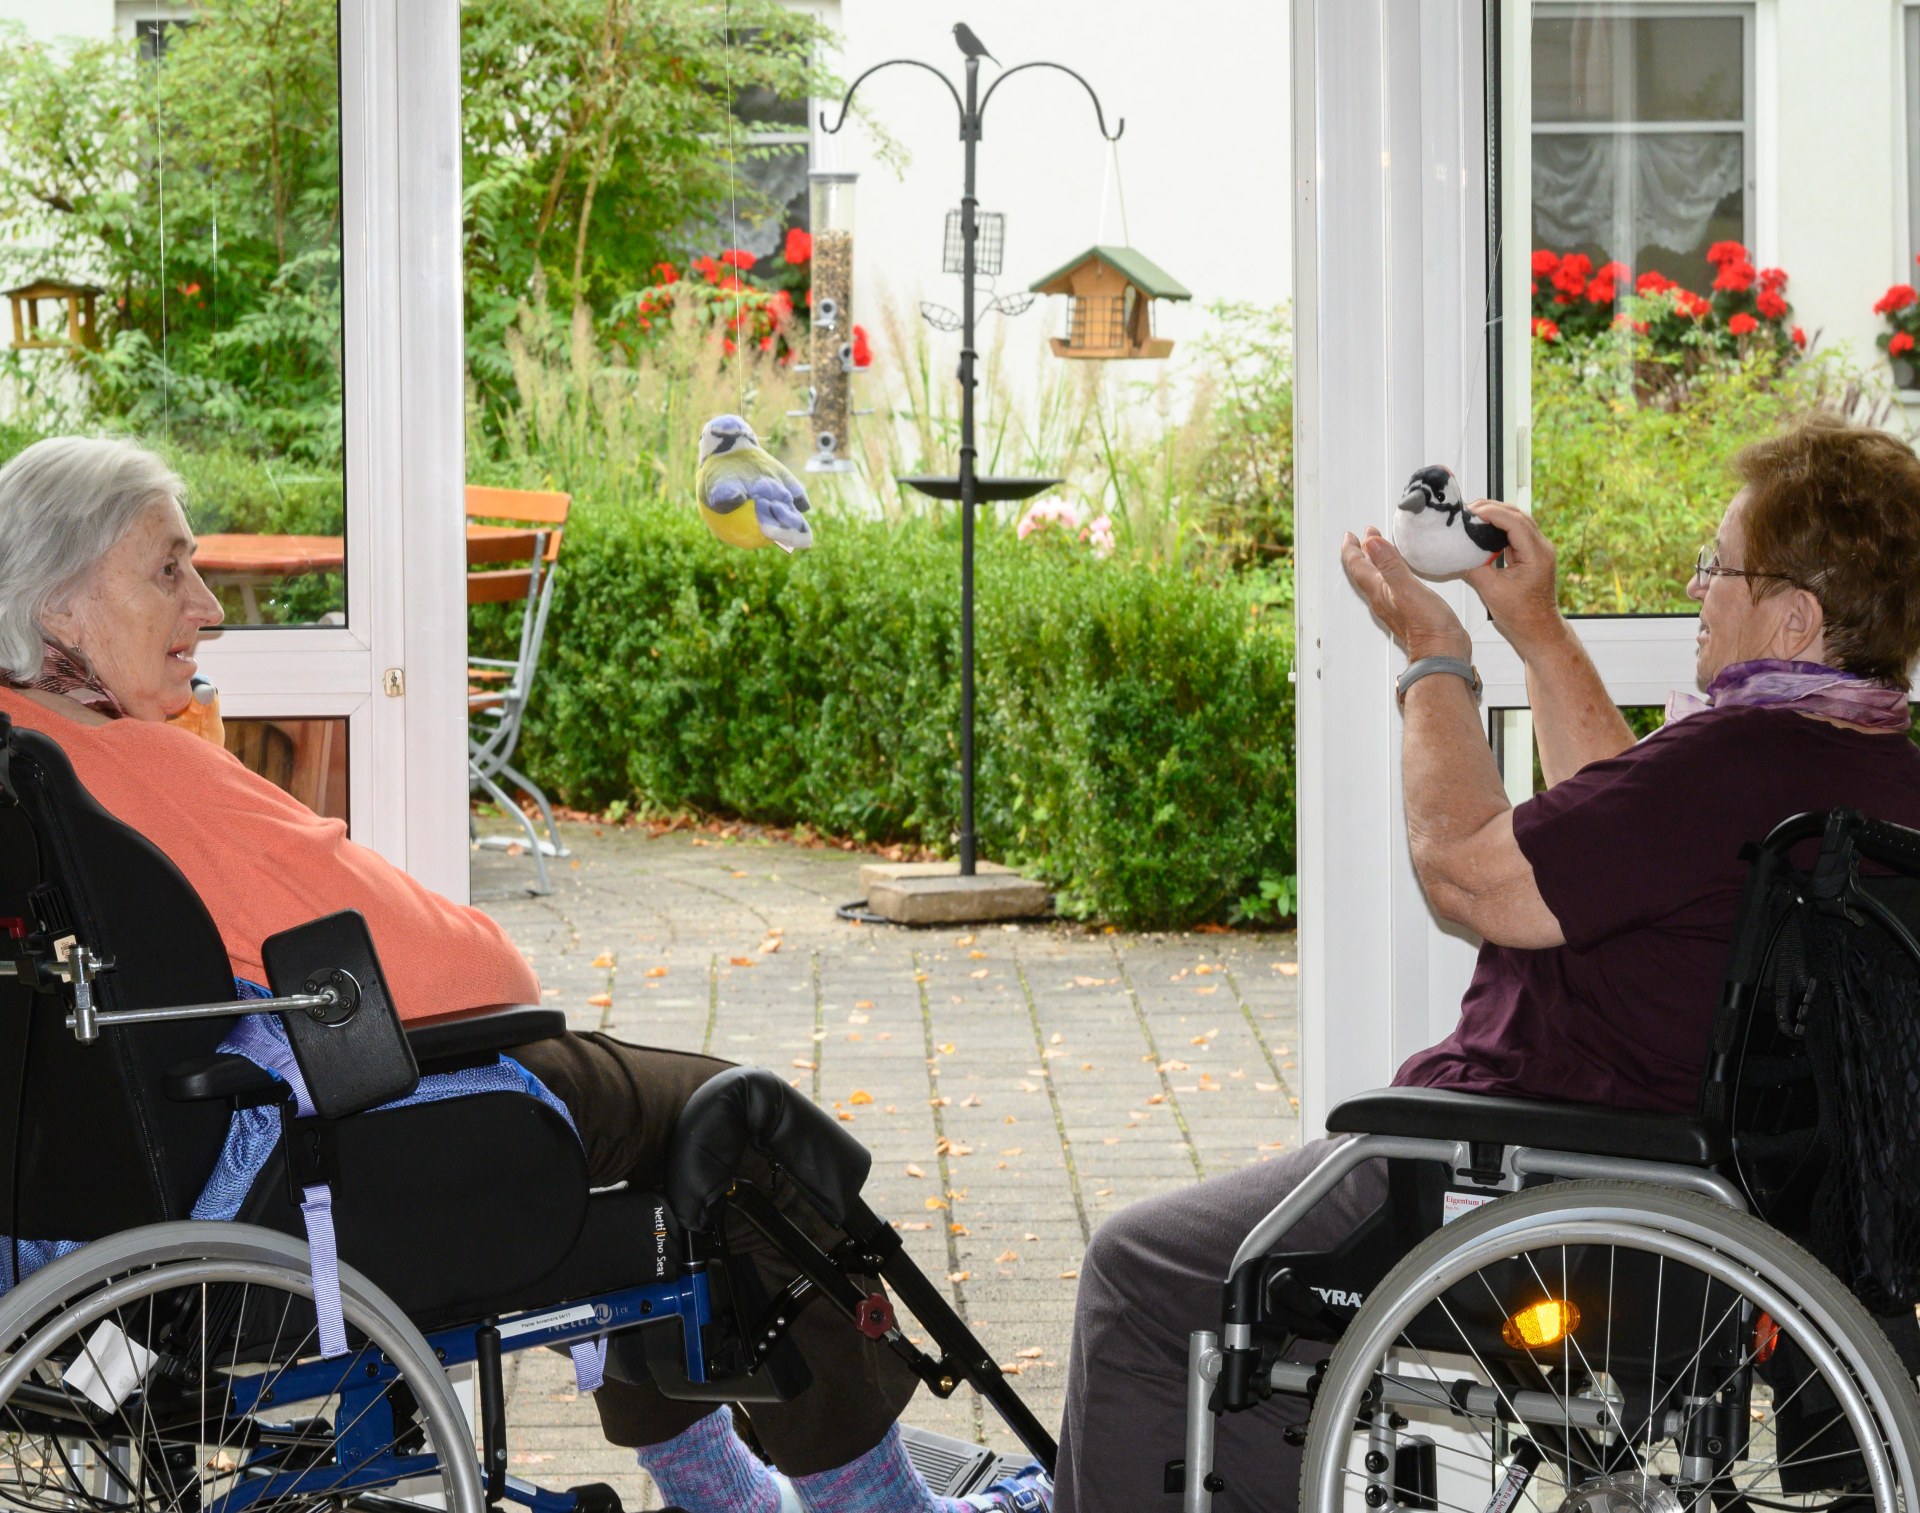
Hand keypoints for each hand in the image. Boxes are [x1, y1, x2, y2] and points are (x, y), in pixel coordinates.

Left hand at [1341, 527, 1471, 661]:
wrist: (1442, 653)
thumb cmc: (1427, 626)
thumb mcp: (1407, 588)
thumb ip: (1389, 564)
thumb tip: (1371, 542)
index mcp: (1379, 591)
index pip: (1358, 566)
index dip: (1352, 549)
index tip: (1350, 535)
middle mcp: (1382, 599)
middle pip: (1365, 572)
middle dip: (1363, 552)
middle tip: (1365, 537)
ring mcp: (1394, 606)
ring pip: (1377, 579)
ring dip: (1376, 561)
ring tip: (1379, 549)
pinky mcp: (1408, 611)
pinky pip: (1392, 587)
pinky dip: (1391, 573)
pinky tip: (1401, 573)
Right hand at [1463, 501, 1561, 649]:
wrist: (1538, 629)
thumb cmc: (1521, 615)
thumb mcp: (1491, 590)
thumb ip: (1474, 567)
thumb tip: (1457, 551)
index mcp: (1536, 555)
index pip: (1515, 522)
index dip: (1492, 512)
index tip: (1471, 511)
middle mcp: (1541, 548)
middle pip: (1518, 516)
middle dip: (1493, 508)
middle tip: (1468, 509)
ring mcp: (1538, 550)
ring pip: (1518, 521)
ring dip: (1496, 515)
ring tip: (1473, 515)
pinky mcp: (1531, 554)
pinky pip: (1516, 532)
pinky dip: (1499, 527)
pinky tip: (1483, 529)